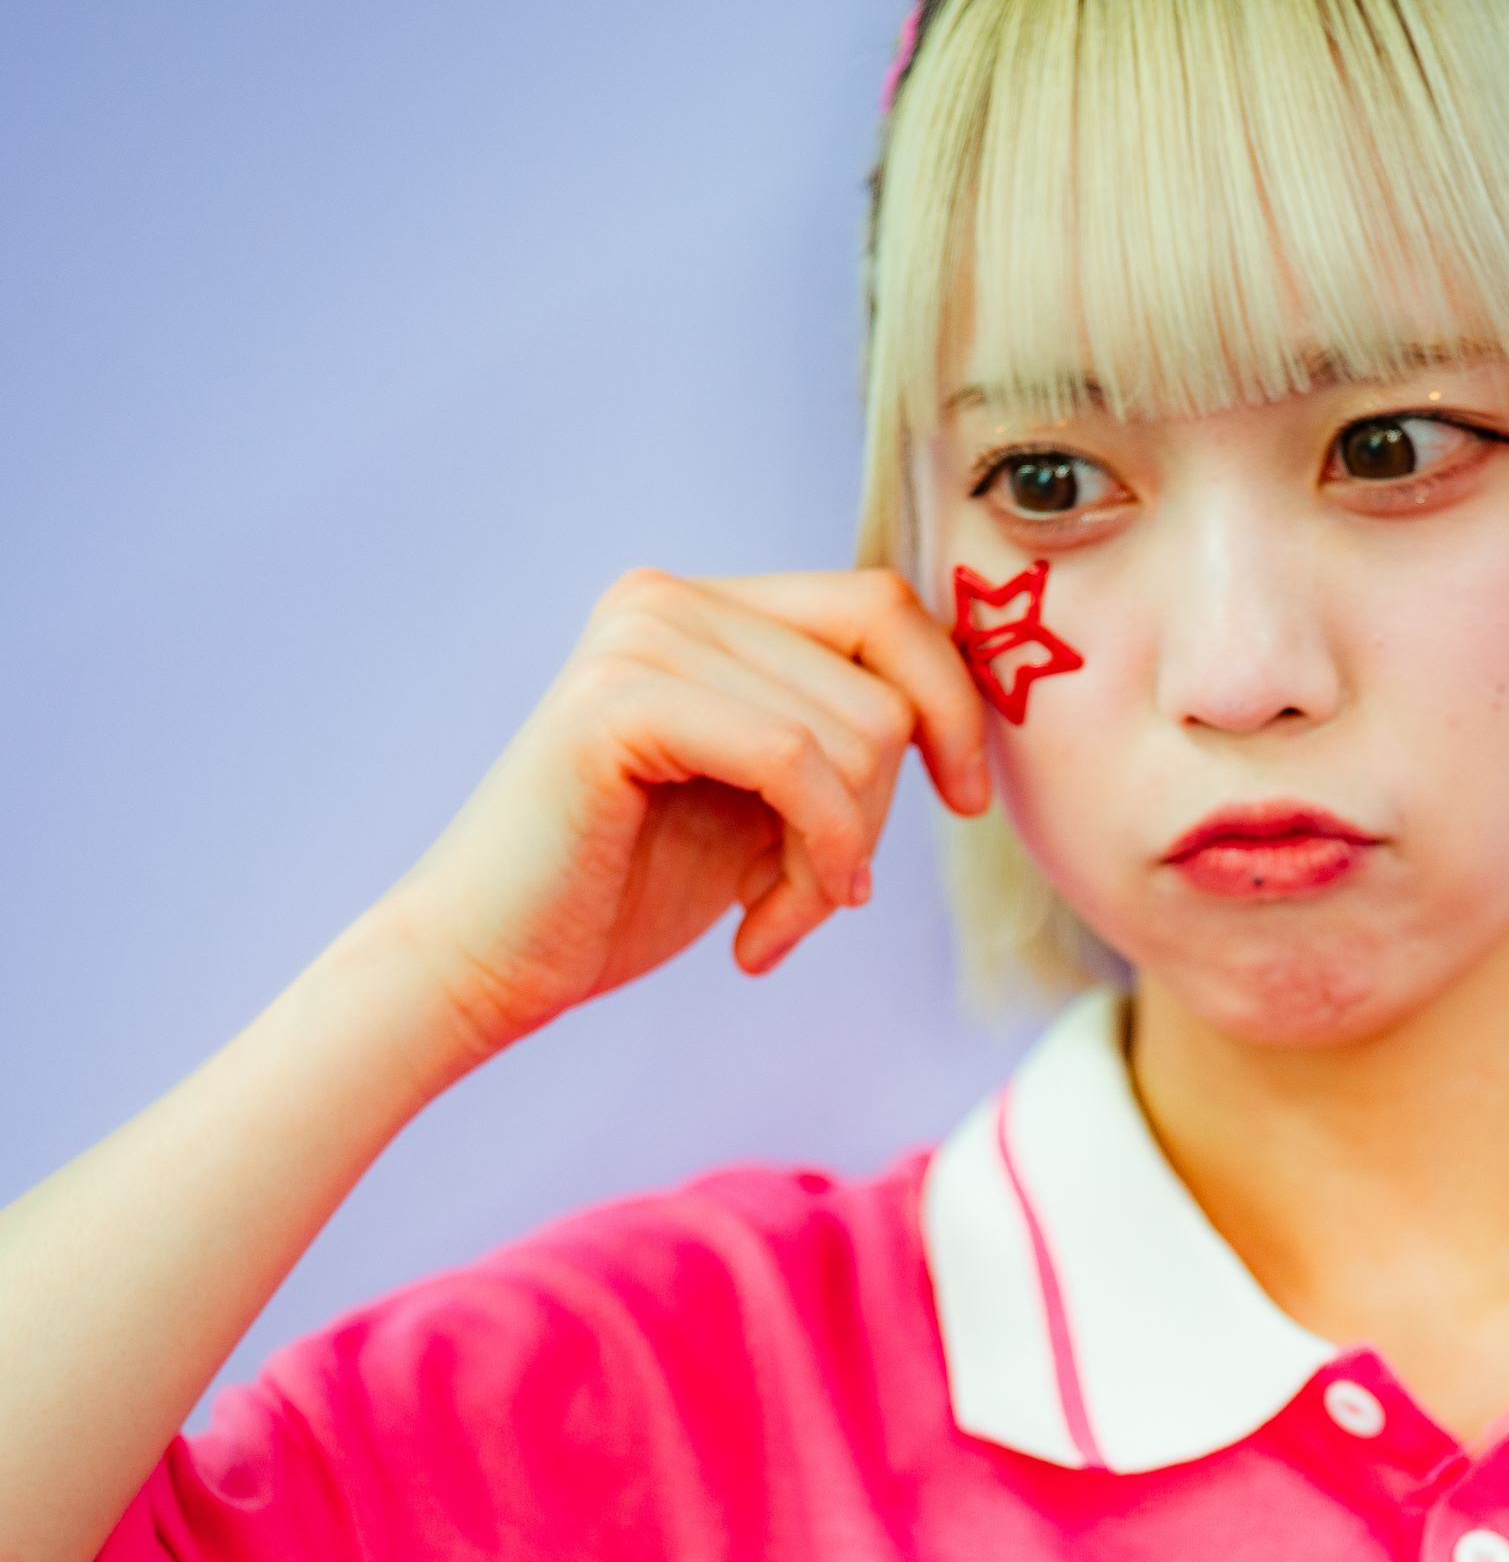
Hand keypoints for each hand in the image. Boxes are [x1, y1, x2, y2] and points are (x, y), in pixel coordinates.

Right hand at [376, 566, 989, 1065]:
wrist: (487, 964)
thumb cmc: (621, 894)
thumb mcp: (762, 800)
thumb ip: (837, 736)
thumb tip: (959, 717)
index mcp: (705, 607)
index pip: (884, 606)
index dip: (952, 703)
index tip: (967, 801)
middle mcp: (670, 597)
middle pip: (882, 678)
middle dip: (878, 813)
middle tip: (821, 898)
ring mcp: (639, 637)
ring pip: (853, 731)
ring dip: (837, 860)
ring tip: (771, 919)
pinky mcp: (618, 700)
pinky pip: (797, 763)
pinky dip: (814, 858)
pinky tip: (760, 932)